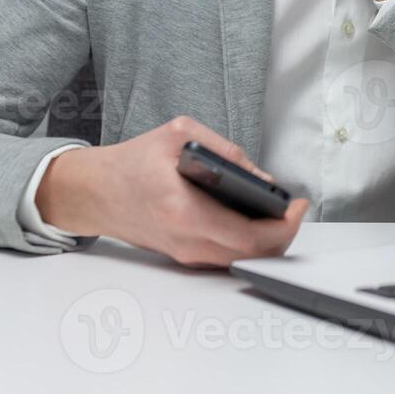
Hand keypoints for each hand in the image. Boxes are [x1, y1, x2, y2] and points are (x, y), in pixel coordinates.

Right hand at [36, 116, 309, 266]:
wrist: (96, 192)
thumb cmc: (133, 162)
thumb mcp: (179, 134)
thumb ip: (224, 150)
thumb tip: (260, 176)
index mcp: (184, 210)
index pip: (248, 235)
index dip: (283, 225)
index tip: (298, 204)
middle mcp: (186, 240)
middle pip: (252, 254)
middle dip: (283, 233)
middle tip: (293, 208)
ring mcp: (185, 253)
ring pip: (241, 259)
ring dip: (268, 240)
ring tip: (279, 211)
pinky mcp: (184, 256)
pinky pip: (226, 256)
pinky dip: (248, 243)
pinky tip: (255, 220)